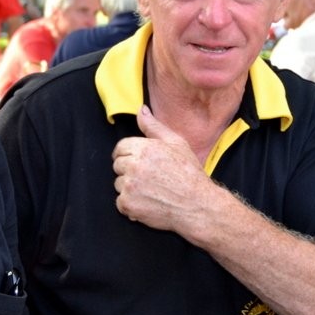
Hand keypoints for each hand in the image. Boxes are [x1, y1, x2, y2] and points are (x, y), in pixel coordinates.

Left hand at [111, 106, 218, 238]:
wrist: (197, 205)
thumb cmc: (189, 174)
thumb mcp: (176, 143)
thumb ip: (154, 126)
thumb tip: (141, 110)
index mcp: (144, 149)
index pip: (120, 147)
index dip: (129, 154)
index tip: (138, 162)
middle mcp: (134, 166)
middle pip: (118, 165)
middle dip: (129, 170)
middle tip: (149, 178)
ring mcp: (130, 186)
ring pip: (119, 184)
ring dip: (130, 188)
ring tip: (151, 190)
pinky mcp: (128, 204)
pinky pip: (120, 202)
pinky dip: (130, 205)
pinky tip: (147, 203)